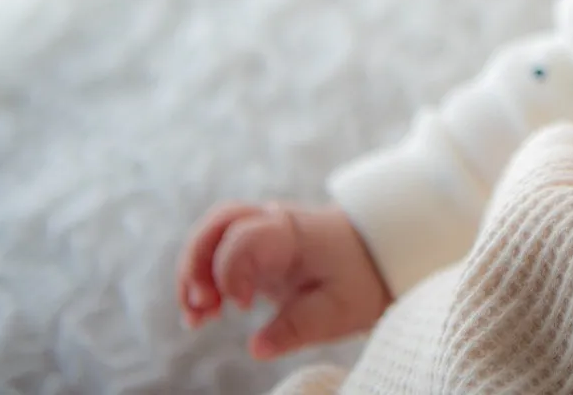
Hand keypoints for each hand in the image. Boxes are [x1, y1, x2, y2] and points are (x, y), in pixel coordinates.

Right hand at [177, 202, 391, 358]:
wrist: (379, 259)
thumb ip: (298, 328)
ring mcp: (262, 231)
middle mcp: (273, 224)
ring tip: (195, 319)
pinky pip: (216, 250)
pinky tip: (202, 316)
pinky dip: (201, 280)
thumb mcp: (339, 311)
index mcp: (294, 234)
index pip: (246, 236)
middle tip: (201, 308)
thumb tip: (256, 348)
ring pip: (211, 234)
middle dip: (197, 263)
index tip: (242, 307)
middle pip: (219, 223)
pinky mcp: (255, 247)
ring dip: (193, 273)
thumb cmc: (359, 282)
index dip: (231, 270)